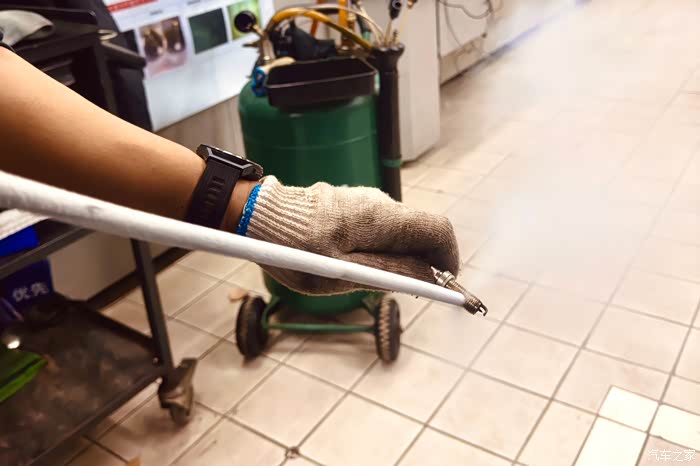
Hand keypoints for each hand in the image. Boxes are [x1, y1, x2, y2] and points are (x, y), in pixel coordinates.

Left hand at [242, 176, 459, 294]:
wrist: (255, 216)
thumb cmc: (293, 249)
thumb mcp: (340, 272)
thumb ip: (388, 272)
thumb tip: (427, 275)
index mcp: (381, 218)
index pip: (438, 230)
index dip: (447, 259)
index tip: (441, 284)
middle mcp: (379, 203)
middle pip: (420, 232)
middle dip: (422, 262)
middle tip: (400, 289)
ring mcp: (365, 201)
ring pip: (399, 231)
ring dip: (398, 256)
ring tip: (367, 279)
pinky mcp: (351, 204)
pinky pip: (379, 227)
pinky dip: (380, 247)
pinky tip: (352, 263)